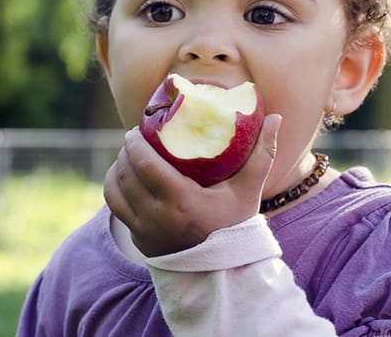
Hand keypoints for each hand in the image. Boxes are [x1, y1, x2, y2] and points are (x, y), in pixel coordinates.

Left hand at [103, 114, 281, 256]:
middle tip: (132, 138)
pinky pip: (116, 209)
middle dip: (125, 152)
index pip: (145, 164)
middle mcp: (157, 217)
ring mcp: (144, 231)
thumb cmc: (236, 226)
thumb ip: (263, 154)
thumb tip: (276, 118)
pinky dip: (114, 190)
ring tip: (125, 156)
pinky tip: (122, 178)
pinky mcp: (138, 240)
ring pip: (115, 192)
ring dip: (116, 170)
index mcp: (181, 201)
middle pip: (127, 174)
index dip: (134, 144)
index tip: (136, 129)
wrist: (223, 271)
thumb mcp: (249, 190)